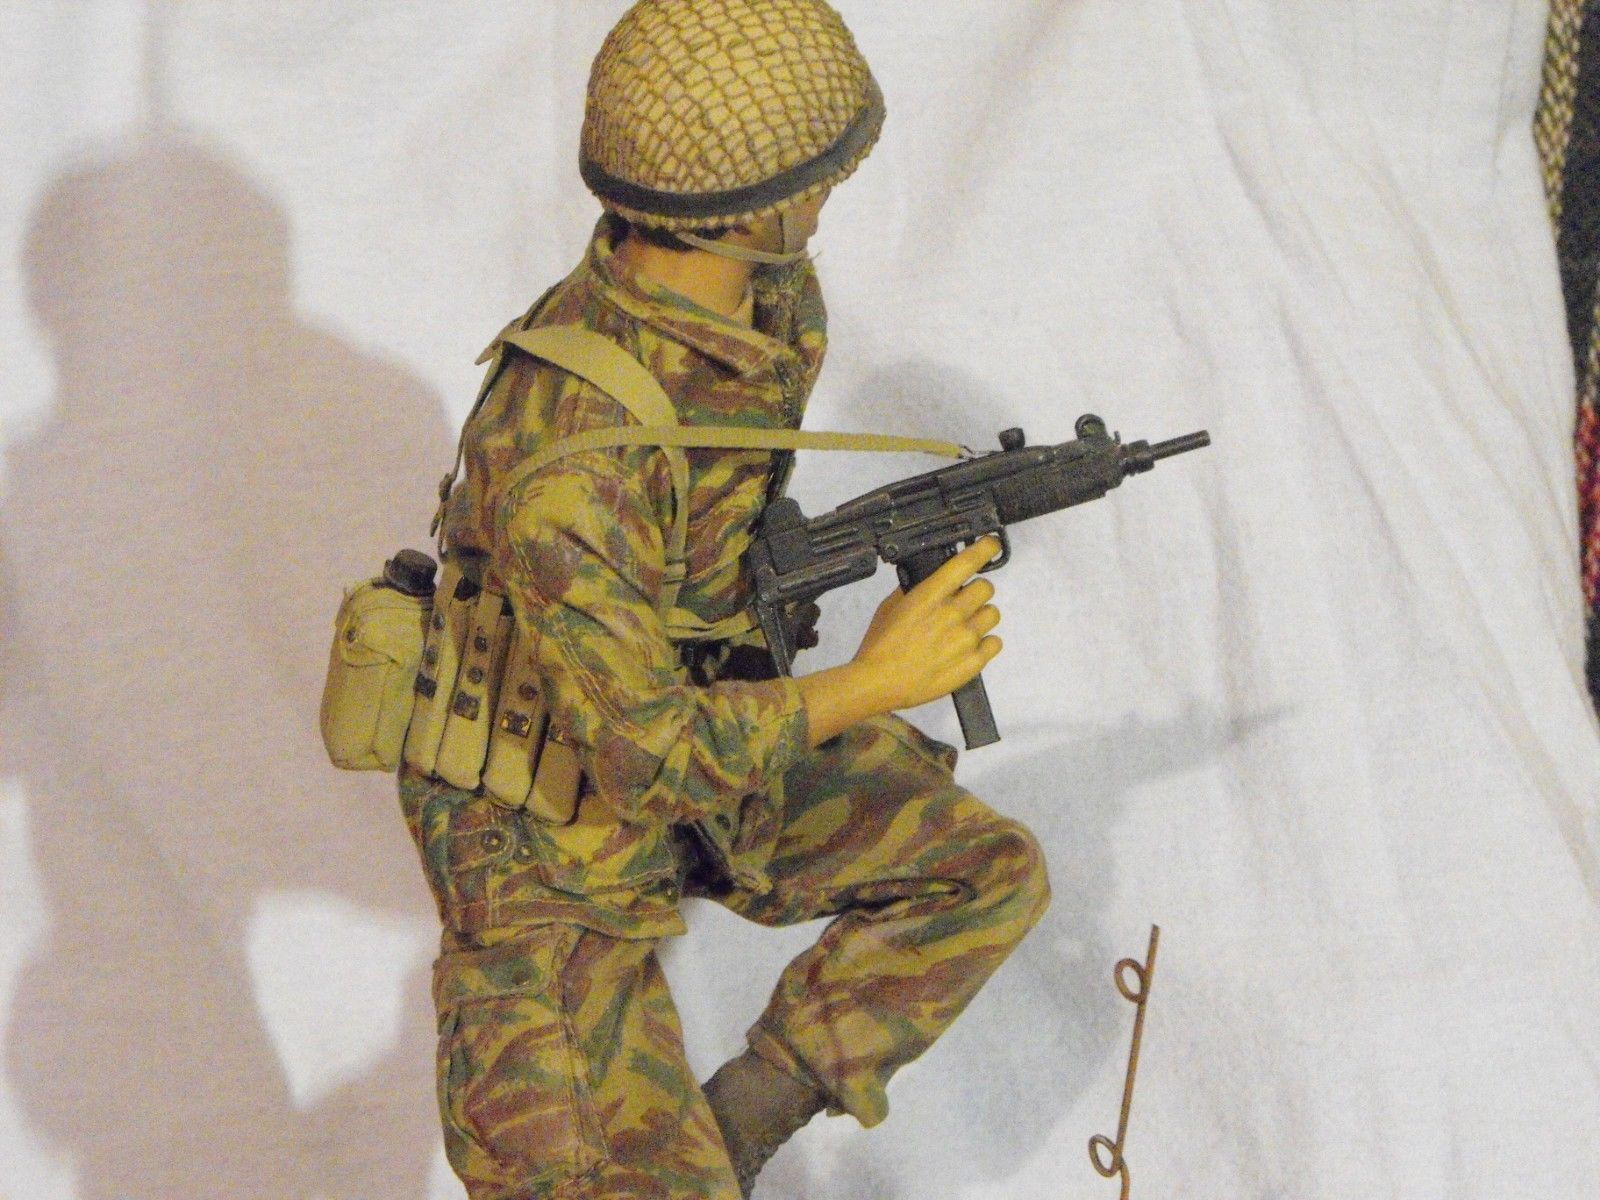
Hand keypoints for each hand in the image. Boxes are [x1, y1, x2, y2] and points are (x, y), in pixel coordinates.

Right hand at [795, 537, 1002, 746]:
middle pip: (986, 588)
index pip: (967, 563)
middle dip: (975, 591)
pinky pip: (995, 643)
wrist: (877, 683)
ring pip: (992, 614)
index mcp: (930, 596)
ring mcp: (965, 640)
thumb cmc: (879, 646)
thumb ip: (915, 590)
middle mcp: (952, 614)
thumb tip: (931, 579)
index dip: (984, 549)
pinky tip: (967, 646)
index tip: (990, 545)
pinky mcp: (972, 664)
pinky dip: (985, 643)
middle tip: (963, 601)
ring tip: (962, 628)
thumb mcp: (890, 607)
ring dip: (979, 617)